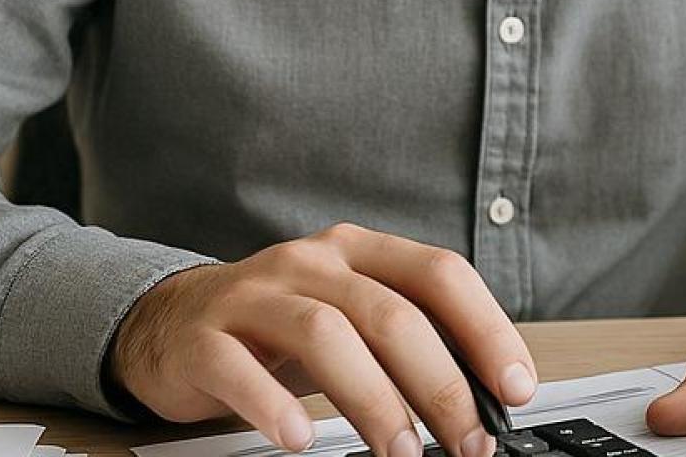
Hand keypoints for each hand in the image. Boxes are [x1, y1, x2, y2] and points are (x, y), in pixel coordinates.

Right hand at [107, 223, 535, 456]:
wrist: (169, 322)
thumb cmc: (279, 326)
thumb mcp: (350, 317)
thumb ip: (408, 342)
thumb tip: (483, 398)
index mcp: (360, 250)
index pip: (440, 274)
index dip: (485, 329)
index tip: (516, 388)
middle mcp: (312, 262)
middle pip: (391, 313)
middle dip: (441, 384)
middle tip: (467, 441)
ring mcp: (254, 295)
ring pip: (325, 335)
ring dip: (374, 400)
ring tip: (401, 452)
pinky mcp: (203, 338)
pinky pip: (239, 369)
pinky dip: (273, 406)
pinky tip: (301, 441)